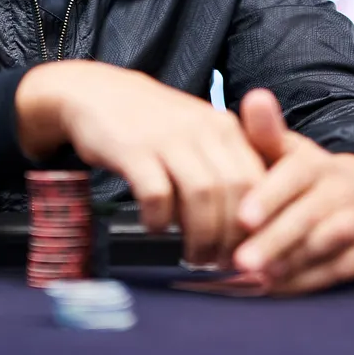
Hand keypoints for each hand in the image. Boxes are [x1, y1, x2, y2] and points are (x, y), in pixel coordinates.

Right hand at [14, 61, 265, 266]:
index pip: (257, 181)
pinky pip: (157, 193)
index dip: (255, 223)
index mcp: (225, 128)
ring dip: (200, 235)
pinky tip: (155, 227)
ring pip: (202, 195)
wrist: (97, 93)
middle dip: (229, 236)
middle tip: (218, 261)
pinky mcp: (133, 149)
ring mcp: (168, 137)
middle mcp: (202, 129)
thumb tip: (245, 224)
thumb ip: (223, 167)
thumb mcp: (197, 134)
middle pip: (234, 192)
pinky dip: (160, 219)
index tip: (245, 251)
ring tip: (192, 256)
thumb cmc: (152, 124)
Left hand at [230, 89, 353, 296]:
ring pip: (323, 246)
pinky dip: (302, 283)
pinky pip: (333, 273)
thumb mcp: (287, 149)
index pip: (295, 177)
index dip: (270, 197)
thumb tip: (255, 99)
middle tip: (240, 260)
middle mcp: (342, 192)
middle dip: (274, 241)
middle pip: (308, 218)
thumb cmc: (306, 175)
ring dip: (288, 264)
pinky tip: (272, 289)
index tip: (243, 216)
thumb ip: (266, 131)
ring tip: (253, 278)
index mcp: (317, 164)